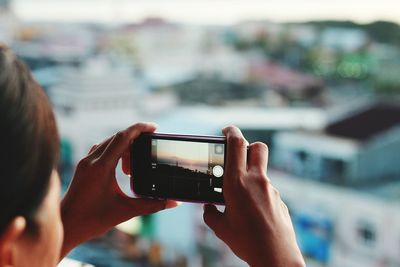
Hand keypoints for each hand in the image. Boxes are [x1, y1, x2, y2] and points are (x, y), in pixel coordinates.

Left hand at [60, 122, 176, 257]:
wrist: (66, 226)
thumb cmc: (92, 220)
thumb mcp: (126, 212)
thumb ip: (152, 205)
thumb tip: (174, 202)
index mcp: (102, 166)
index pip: (123, 137)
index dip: (140, 128)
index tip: (155, 127)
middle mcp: (92, 160)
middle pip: (117, 138)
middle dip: (135, 140)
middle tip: (148, 152)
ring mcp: (85, 162)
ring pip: (109, 143)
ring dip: (124, 148)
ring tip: (132, 167)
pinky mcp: (82, 167)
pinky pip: (101, 150)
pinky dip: (114, 152)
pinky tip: (120, 167)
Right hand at [203, 126, 303, 266]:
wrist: (276, 257)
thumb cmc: (246, 242)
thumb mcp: (220, 228)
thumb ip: (211, 213)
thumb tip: (209, 208)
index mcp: (237, 183)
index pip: (237, 144)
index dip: (231, 131)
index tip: (226, 130)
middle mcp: (256, 181)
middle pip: (257, 147)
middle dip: (246, 144)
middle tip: (235, 153)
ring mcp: (270, 189)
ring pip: (260, 169)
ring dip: (250, 173)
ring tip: (239, 194)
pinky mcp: (279, 199)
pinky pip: (266, 188)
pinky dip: (257, 191)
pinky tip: (252, 210)